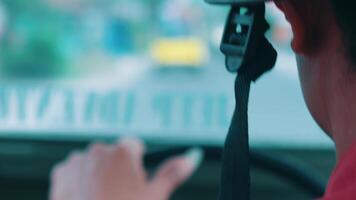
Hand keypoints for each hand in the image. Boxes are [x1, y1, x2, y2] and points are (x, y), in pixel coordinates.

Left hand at [50, 138, 202, 199]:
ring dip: (98, 172)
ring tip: (102, 197)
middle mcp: (98, 150)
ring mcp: (77, 161)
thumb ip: (173, 172)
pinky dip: (80, 180)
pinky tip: (86, 197)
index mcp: (123, 151)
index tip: (136, 179)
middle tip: (121, 193)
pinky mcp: (60, 174)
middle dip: (118, 167)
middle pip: (114, 153)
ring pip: (94, 161)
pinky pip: (75, 170)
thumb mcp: (155, 195)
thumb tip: (193, 156)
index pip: (135, 145)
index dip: (138, 163)